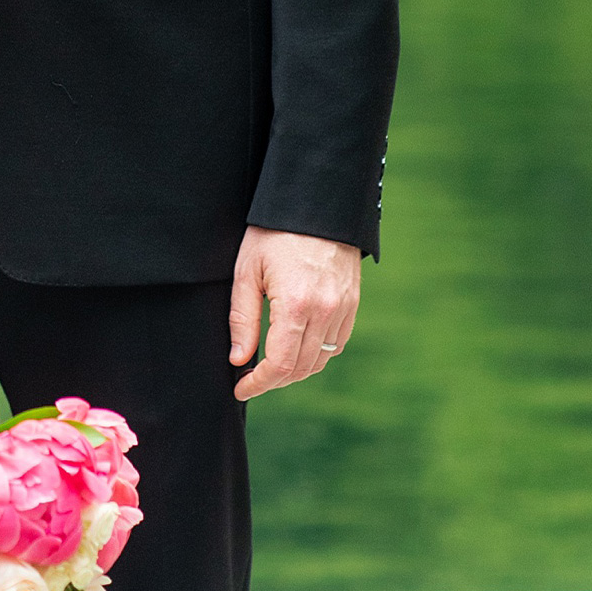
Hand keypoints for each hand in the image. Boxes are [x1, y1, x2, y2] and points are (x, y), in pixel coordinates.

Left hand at [229, 228, 360, 401]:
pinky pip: (337, 343)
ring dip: (295, 370)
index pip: (281, 364)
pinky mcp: (352, 302)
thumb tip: (239, 360)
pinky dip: (317, 353)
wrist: (315, 201)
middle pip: (302, 368)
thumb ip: (242, 319)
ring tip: (270, 366)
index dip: (259, 384)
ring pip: (321, 359)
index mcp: (296, 304)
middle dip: (274, 380)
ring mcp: (344, 308)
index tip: (240, 388)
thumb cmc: (273, 232)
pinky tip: (297, 348)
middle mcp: (326, 311)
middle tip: (249, 380)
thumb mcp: (247, 271)